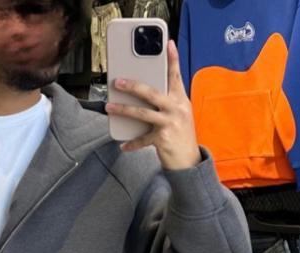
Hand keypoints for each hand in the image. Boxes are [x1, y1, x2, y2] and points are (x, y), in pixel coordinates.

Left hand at [105, 39, 200, 168]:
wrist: (189, 161)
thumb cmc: (181, 135)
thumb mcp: (179, 114)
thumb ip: (166, 102)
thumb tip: (144, 93)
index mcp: (181, 100)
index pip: (176, 76)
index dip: (173, 59)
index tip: (168, 44)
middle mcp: (176, 109)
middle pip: (152, 93)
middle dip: (133, 86)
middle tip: (118, 82)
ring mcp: (170, 123)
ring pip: (142, 113)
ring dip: (123, 110)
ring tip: (109, 108)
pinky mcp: (162, 139)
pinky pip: (142, 139)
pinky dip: (132, 144)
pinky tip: (123, 145)